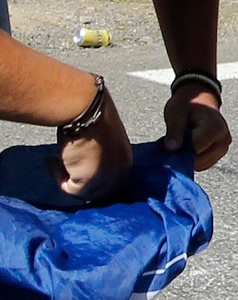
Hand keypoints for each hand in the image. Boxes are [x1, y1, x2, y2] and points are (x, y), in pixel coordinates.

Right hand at [54, 82, 131, 198]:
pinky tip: (50, 159)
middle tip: (62, 169)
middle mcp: (121, 170)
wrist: (85, 107)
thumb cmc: (91, 113)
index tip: (74, 167)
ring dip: (66, 178)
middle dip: (79, 181)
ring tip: (53, 160)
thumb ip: (98, 149)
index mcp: (125, 157)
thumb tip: (84, 156)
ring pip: (85, 192)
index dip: (91, 175)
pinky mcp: (90, 180)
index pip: (111, 178)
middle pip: (100, 189)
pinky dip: (57, 176)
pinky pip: (71, 189)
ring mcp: (108, 177)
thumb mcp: (100, 134)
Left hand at [162, 85, 228, 168]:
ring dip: (188, 158)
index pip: (195, 149)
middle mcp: (224, 140)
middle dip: (184, 155)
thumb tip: (171, 149)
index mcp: (215, 128)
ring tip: (182, 143)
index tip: (167, 145)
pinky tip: (188, 147)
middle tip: (173, 144)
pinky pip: (205, 163)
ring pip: (202, 164)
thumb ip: (174, 131)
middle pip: (200, 160)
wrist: (201, 98)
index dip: (179, 150)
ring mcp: (224, 147)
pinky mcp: (221, 152)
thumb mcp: (176, 113)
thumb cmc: (188, 103)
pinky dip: (194, 159)